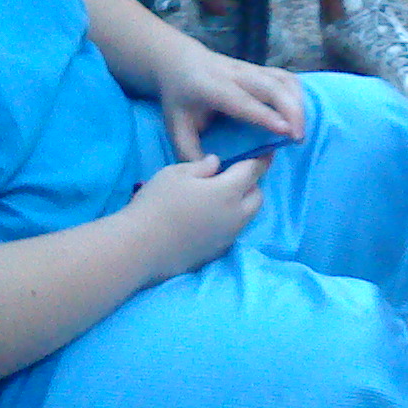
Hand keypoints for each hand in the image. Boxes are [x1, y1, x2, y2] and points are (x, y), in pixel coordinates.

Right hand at [124, 155, 268, 278]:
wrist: (139, 247)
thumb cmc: (156, 203)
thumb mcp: (175, 173)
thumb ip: (201, 166)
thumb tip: (216, 163)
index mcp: (228, 192)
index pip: (253, 172)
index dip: (261, 160)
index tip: (267, 154)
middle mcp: (235, 216)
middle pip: (257, 197)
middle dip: (252, 185)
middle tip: (234, 177)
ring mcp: (227, 237)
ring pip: (247, 217)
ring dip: (242, 205)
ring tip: (220, 197)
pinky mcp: (217, 252)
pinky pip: (232, 232)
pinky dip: (229, 221)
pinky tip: (208, 219)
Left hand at [155, 38, 304, 161]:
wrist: (179, 62)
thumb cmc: (178, 98)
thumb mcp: (175, 126)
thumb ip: (189, 152)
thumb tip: (212, 173)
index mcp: (211, 88)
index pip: (242, 101)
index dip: (265, 115)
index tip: (285, 131)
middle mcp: (233, 73)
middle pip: (270, 86)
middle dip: (291, 110)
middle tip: (299, 138)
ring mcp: (249, 68)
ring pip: (282, 79)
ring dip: (298, 103)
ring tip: (301, 130)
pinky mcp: (259, 67)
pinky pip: (285, 77)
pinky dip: (298, 94)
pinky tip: (300, 114)